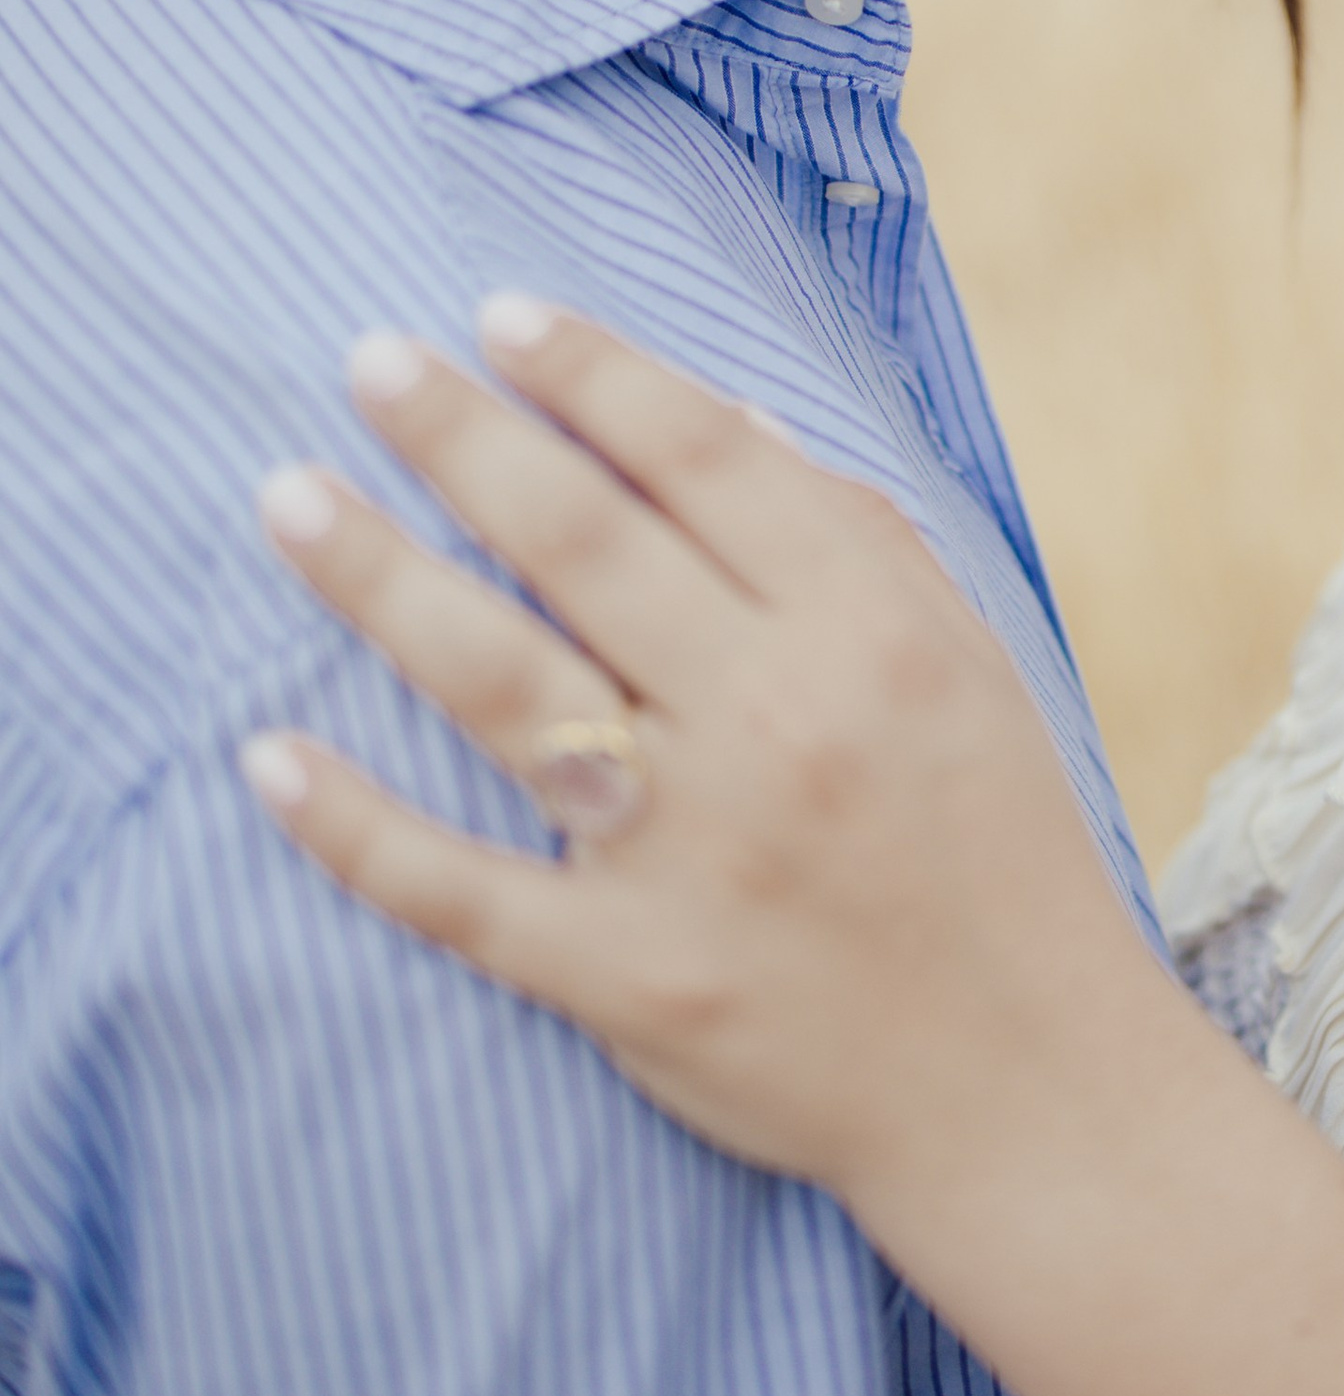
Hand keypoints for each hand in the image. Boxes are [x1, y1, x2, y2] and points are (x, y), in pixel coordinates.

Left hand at [244, 299, 1160, 1186]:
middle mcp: (775, 722)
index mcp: (868, 631)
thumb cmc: (995, 847)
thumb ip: (853, 535)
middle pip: (581, 542)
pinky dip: (354, 827)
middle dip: (462, 437)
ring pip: (501, 683)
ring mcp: (690, 852)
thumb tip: (719, 414)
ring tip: (288, 495)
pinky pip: (460, 890)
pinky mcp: (626, 973)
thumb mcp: (967, 662)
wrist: (1026, 1079)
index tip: (496, 316)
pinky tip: (266, 756)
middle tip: (366, 357)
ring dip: (378, 578)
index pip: (702, 459)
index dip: (591, 373)